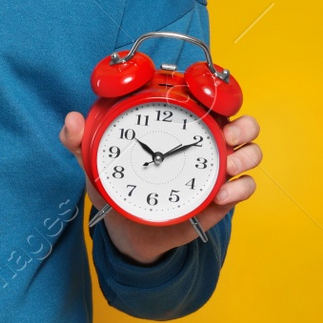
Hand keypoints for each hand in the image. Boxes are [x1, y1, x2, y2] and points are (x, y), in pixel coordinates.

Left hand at [59, 110, 260, 265]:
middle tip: (228, 134)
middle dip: (243, 125)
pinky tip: (220, 194)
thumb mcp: (96, 161)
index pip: (207, 99)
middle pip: (242, 122)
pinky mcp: (221, 197)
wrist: (127, 229)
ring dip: (247, 155)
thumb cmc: (117, 185)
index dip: (216, 92)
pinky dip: (239, 189)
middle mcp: (204, 142)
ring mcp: (215, 169)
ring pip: (251, 152)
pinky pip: (244, 188)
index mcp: (180, 124)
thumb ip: (78, 140)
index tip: (206, 98)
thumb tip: (71, 120)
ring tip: (228, 165)